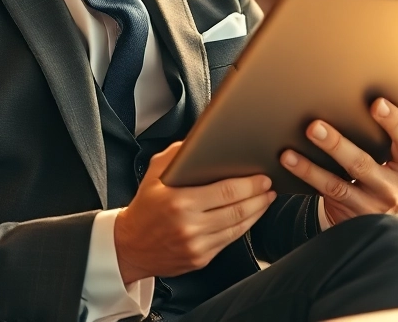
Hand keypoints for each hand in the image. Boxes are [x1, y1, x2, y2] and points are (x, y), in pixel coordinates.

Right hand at [115, 142, 275, 283]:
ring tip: (265, 199)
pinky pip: (230, 240)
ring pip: (238, 227)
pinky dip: (245, 226)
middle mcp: (189, 225)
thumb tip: (201, 140)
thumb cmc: (144, 207)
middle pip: (237, 210)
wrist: (129, 246)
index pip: (225, 191)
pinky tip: (251, 215)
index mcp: (179, 202)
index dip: (249, 184)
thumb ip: (178, 154)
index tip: (261, 177)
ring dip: (257, 212)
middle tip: (268, 185)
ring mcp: (197, 245)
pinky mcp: (201, 258)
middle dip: (258, 196)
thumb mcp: (154, 174)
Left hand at [280, 98, 397, 225]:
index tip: (376, 102)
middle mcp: (396, 188)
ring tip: (289, 151)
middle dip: (337, 144)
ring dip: (311, 166)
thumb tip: (356, 92)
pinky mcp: (352, 216)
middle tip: (314, 126)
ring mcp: (373, 206)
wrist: (378, 220)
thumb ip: (383, 137)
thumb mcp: (394, 160)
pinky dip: (306, 175)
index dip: (393, 122)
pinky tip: (289, 161)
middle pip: (364, 163)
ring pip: (339, 183)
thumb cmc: (382, 174)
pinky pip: (326, 193)